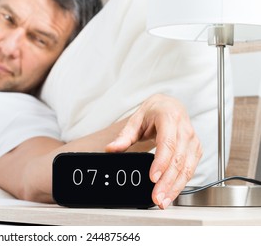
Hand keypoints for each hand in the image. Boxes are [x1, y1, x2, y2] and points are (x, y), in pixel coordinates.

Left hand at [105, 94, 202, 208]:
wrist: (170, 106)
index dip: (161, 162)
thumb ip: (124, 136)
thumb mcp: (136, 119)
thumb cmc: (155, 111)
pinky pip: (191, 169)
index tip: (153, 178)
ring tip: (163, 200)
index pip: (168, 143)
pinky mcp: (196, 150)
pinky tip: (171, 193)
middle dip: (167, 181)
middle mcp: (184, 129)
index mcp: (169, 118)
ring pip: (187, 168)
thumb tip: (111, 149)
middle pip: (178, 159)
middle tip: (157, 197)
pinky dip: (181, 183)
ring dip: (176, 187)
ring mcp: (193, 140)